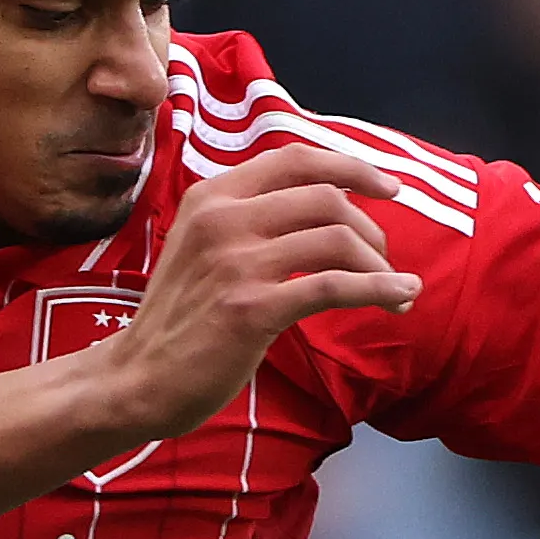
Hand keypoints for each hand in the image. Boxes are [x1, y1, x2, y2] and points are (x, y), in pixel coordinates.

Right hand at [86, 144, 422, 447]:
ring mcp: (236, 262)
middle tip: (385, 261)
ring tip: (397, 291)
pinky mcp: (252, 308)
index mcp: (212, 196)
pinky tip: (400, 298)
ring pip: (337, 239)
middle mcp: (223, 218)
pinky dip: (379, 290)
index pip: (295, 160)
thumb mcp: (203, 248)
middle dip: (371, 229)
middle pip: (326, 197)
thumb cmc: (182, 319)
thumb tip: (327, 209)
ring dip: (379, 265)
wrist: (139, 378)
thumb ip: (250, 221)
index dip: (350, 167)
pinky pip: (333, 287)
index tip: (389, 188)